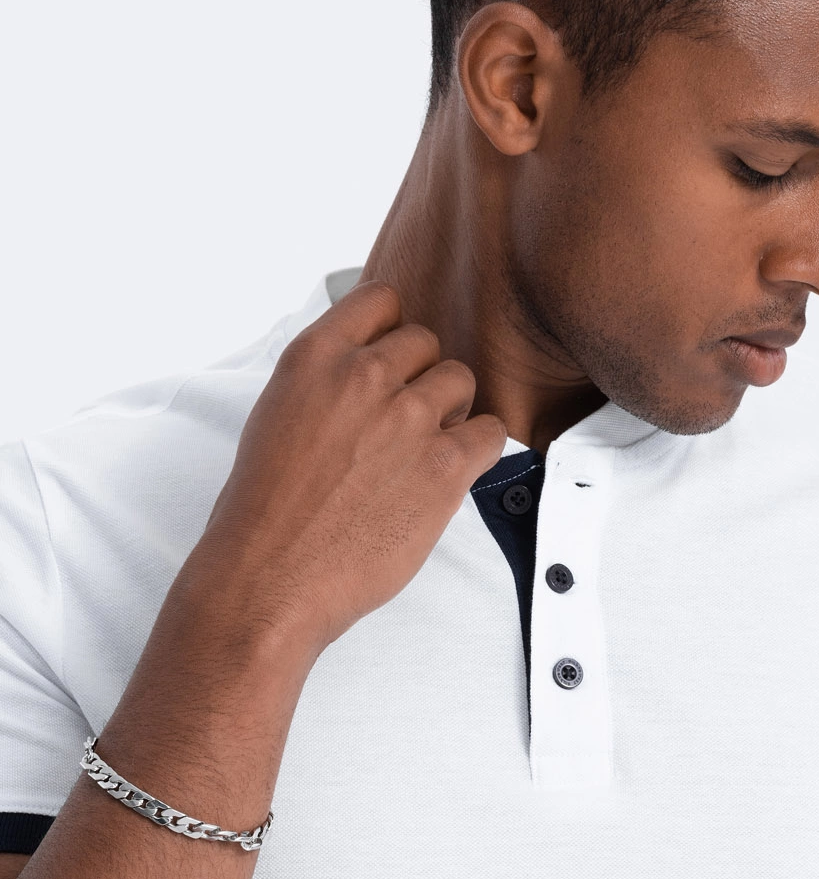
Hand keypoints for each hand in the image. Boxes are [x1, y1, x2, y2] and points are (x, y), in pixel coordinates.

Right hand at [192, 279, 506, 658]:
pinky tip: (451, 470)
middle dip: (419, 378)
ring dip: (448, 411)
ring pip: (460, 380)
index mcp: (315, 358)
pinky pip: (491, 431)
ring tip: (421, 450)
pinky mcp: (444, 465)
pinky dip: (478, 449)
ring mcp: (408, 418)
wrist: (269, 578)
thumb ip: (326, 382)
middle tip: (402, 421)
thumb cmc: (266, 511)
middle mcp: (363, 377)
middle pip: (425, 342)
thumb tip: (365, 370)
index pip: (380, 300)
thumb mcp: (277, 415)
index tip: (390, 360)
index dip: (390, 332)